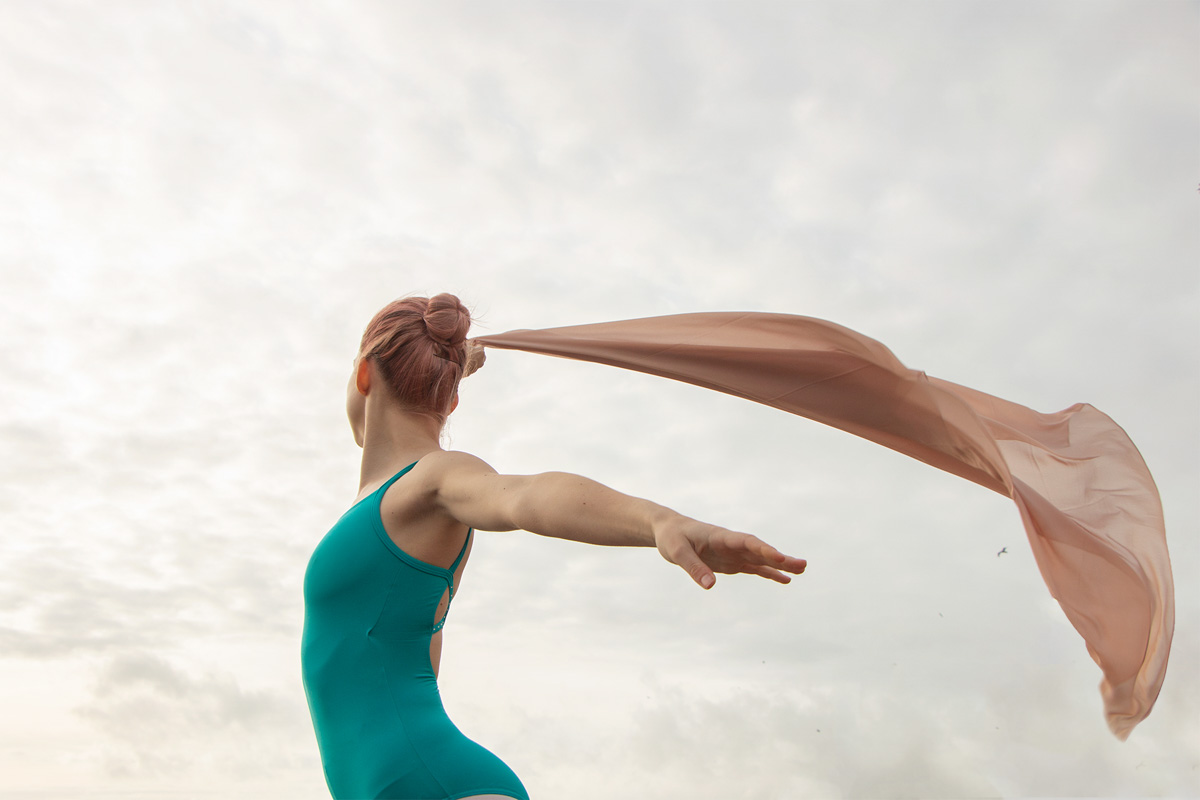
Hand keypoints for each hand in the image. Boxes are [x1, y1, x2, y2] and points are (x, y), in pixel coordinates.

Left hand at [653, 516, 806, 589]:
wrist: (668, 530)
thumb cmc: (671, 537)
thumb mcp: (677, 552)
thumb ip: (693, 567)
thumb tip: (710, 586)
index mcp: (720, 536)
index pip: (746, 542)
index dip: (764, 549)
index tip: (781, 557)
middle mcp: (731, 544)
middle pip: (760, 550)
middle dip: (781, 558)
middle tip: (803, 565)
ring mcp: (733, 553)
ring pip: (761, 559)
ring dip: (781, 565)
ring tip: (802, 571)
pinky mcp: (731, 562)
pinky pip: (754, 568)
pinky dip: (769, 573)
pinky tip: (785, 580)